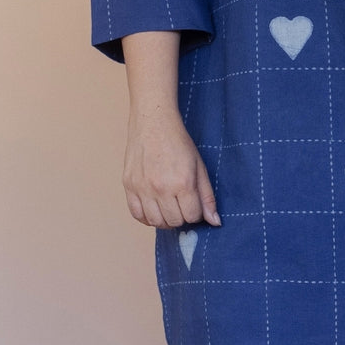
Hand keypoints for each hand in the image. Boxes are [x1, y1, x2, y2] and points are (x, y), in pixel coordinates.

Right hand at [123, 108, 220, 228]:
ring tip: (169, 208)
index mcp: (183, 183)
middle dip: (182, 216)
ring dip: (165, 220)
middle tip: (182, 205)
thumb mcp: (200, 167)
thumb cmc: (178, 142)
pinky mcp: (128, 185)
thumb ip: (207, 197)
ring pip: (155, 222)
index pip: (192, 216)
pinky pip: (136, 214)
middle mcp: (161, 188)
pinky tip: (154, 210)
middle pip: (174, 221)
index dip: (196, 213)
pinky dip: (146, 218)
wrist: (153, 122)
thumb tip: (215, 222)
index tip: (194, 204)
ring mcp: (142, 188)